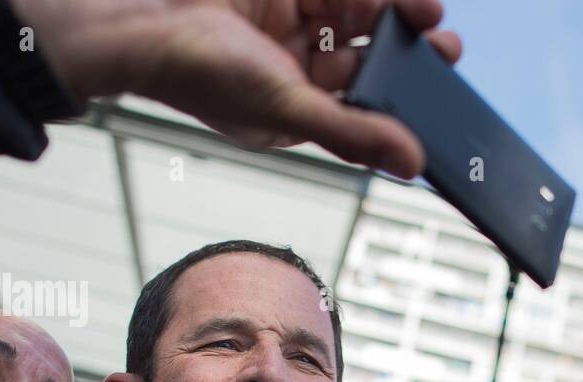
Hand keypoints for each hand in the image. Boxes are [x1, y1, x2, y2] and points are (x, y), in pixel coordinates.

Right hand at [11, 0, 461, 177]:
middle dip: (409, 48)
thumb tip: (414, 164)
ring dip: (391, 10)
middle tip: (445, 43)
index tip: (440, 86)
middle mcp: (302, 69)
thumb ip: (353, 134)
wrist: (137, 23)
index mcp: (305, 110)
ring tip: (425, 10)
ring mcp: (292, 24)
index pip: (369, 103)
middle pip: (372, 55)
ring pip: (358, 13)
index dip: (407, 95)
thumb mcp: (288, 109)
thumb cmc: (201, 75)